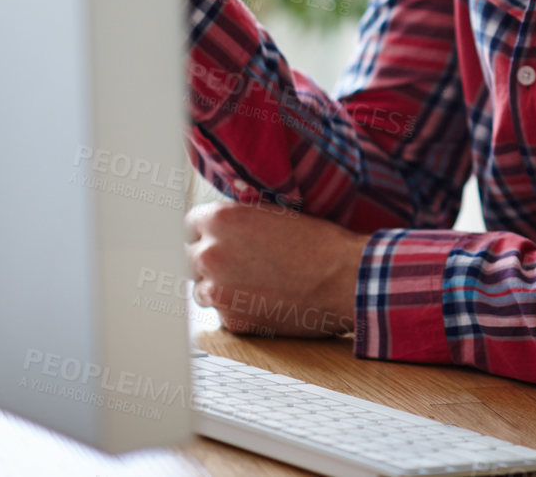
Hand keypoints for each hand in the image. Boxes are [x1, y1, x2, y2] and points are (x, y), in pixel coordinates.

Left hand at [185, 200, 365, 337]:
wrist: (346, 279)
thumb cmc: (320, 244)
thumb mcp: (275, 214)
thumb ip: (239, 219)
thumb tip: (222, 227)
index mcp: (220, 220)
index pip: (189, 224)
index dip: (206, 231)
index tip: (217, 237)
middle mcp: (211, 255)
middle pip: (189, 257)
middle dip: (210, 258)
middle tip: (238, 261)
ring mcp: (218, 291)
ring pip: (202, 288)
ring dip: (220, 285)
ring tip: (255, 282)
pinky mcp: (232, 321)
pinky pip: (224, 313)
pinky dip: (239, 308)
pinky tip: (266, 299)